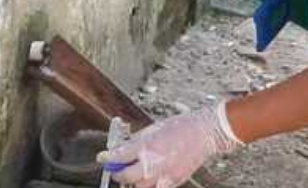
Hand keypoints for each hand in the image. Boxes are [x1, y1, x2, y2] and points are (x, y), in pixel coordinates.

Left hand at [98, 103, 242, 187]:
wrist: (205, 134)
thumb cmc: (181, 126)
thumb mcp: (154, 128)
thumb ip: (137, 139)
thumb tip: (124, 146)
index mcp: (147, 146)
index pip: (120, 156)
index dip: (108, 158)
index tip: (102, 158)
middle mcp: (153, 162)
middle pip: (126, 176)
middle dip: (117, 173)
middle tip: (116, 170)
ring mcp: (163, 174)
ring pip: (139, 187)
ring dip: (133, 181)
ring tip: (133, 174)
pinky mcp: (173, 181)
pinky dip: (149, 185)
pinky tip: (149, 177)